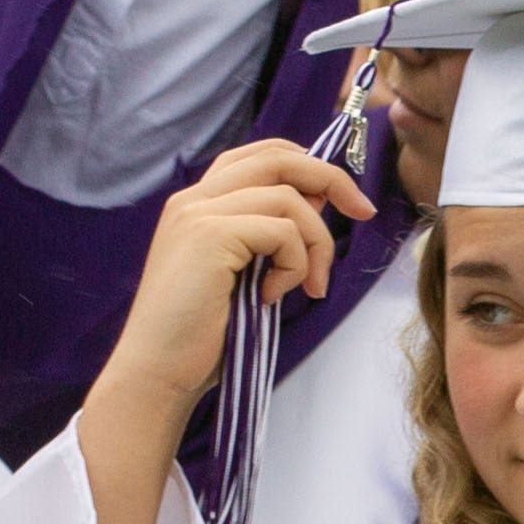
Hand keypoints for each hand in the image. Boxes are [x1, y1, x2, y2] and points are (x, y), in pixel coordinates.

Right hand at [90, 138, 373, 438]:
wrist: (158, 368)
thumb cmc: (203, 332)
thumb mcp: (247, 273)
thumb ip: (271, 235)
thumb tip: (319, 202)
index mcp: (199, 203)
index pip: (261, 155)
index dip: (309, 166)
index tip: (346, 201)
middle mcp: (194, 198)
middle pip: (279, 158)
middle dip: (333, 180)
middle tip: (365, 213)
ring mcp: (199, 212)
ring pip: (290, 199)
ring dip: (316, 244)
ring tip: (308, 286)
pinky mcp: (210, 235)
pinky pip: (283, 231)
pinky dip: (293, 264)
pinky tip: (272, 296)